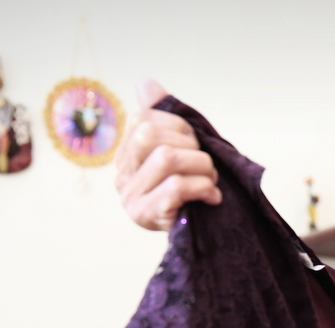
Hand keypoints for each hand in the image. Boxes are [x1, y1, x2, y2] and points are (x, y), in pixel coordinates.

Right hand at [115, 79, 222, 230]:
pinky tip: (212, 197)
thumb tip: (145, 83)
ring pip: (165, 158)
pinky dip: (202, 187)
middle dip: (188, 144)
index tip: (195, 145)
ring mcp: (130, 198)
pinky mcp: (146, 216)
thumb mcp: (184, 149)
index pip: (143, 118)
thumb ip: (164, 116)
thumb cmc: (195, 190)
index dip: (177, 126)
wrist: (208, 238)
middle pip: (148, 134)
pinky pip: (175, 187)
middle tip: (205, 164)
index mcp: (126, 155)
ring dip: (201, 166)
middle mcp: (121, 176)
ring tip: (211, 180)